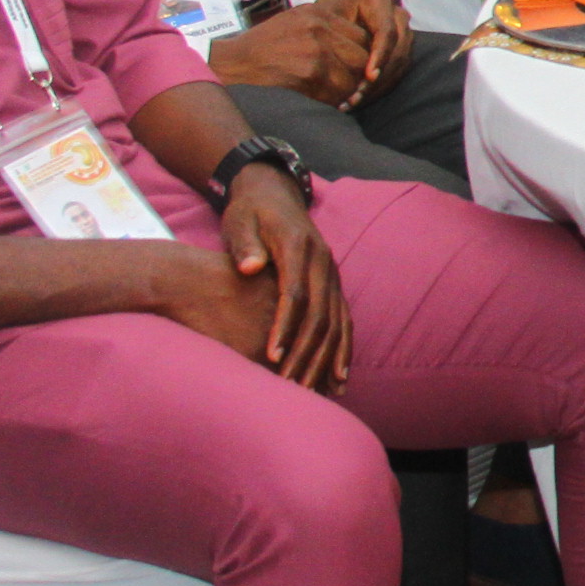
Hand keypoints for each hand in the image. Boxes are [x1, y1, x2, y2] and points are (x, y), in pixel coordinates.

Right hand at [209, 1, 372, 107]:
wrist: (229, 64)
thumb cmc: (261, 48)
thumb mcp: (293, 23)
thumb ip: (324, 29)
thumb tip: (360, 47)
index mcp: (317, 12)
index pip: (361, 36)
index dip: (360, 56)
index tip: (350, 70)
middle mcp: (319, 26)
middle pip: (362, 55)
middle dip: (357, 75)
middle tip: (347, 88)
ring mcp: (315, 48)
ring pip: (354, 75)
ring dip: (347, 91)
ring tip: (335, 97)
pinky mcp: (310, 72)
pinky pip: (338, 91)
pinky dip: (334, 102)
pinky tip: (323, 103)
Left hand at [223, 168, 349, 389]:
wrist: (273, 193)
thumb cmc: (249, 212)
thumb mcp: (240, 220)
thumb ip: (245, 244)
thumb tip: (250, 268)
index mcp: (299, 246)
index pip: (294, 293)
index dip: (285, 326)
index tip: (273, 356)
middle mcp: (324, 262)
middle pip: (321, 315)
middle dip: (308, 354)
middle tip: (292, 387)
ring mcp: (333, 274)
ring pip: (338, 322)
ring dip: (329, 359)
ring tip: (320, 392)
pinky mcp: (334, 284)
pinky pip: (345, 321)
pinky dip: (344, 350)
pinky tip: (339, 378)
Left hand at [313, 0, 414, 93]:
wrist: (322, 23)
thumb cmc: (318, 19)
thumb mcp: (320, 19)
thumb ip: (332, 34)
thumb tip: (346, 57)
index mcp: (378, 1)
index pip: (387, 31)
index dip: (380, 55)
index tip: (368, 78)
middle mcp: (396, 16)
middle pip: (398, 51)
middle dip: (380, 77)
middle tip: (357, 96)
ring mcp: (402, 35)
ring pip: (400, 65)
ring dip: (379, 87)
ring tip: (353, 101)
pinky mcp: (400, 52)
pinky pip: (396, 72)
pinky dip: (380, 88)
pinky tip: (359, 99)